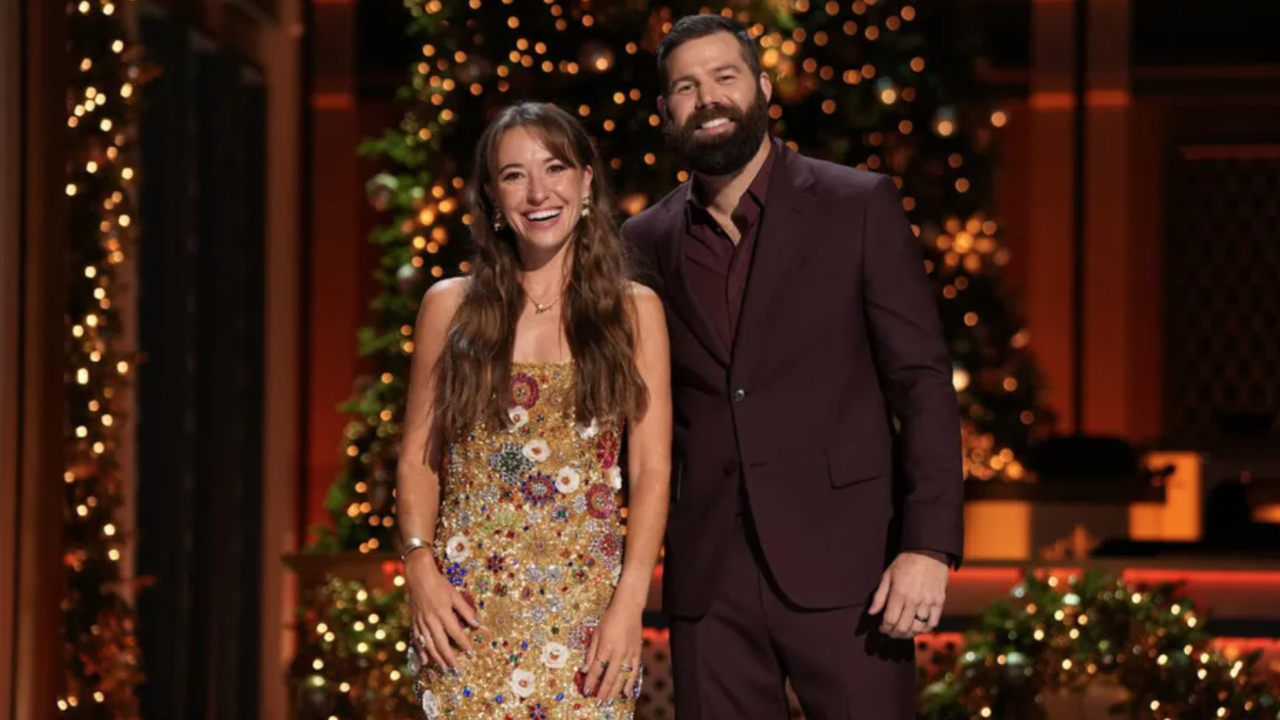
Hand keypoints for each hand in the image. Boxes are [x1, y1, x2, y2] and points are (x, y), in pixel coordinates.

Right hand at [405, 551, 479, 669]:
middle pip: (441, 643)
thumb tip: (476, 623)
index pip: (456, 633)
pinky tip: (425, 661)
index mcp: (443, 612)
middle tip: (457, 669)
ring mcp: (421, 622)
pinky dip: (421, 651)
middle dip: (450, 658)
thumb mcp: (455, 594)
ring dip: (437, 658)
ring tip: (444, 668)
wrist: (418, 576)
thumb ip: (465, 610)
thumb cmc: (439, 584)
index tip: (471, 653)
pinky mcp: (414, 622)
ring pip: (429, 644)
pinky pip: (417, 640)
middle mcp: (431, 620)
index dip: (464, 644)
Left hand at [581, 599, 642, 703]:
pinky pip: (634, 671)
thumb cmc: (609, 618)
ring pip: (622, 677)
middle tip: (598, 702)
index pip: (597, 669)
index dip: (591, 681)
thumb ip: (591, 652)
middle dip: (603, 691)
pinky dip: (630, 683)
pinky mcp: (637, 653)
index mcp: (606, 646)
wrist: (629, 608)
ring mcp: (630, 653)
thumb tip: (585, 669)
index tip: (585, 691)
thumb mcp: (596, 632)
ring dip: (615, 690)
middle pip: (610, 676)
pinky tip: (626, 692)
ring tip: (609, 700)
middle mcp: (619, 652)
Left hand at [868, 551, 947, 638]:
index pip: (890, 620)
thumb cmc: (905, 563)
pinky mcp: (939, 602)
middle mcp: (914, 600)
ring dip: (908, 634)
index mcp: (899, 593)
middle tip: (891, 633)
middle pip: (903, 627)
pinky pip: (933, 623)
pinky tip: (918, 628)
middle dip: (894, 634)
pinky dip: (925, 629)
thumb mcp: (887, 575)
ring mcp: (928, 602)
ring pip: (918, 628)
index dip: (884, 628)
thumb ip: (879, 596)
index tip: (882, 629)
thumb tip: (871, 613)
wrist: (929, 552)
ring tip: (903, 632)